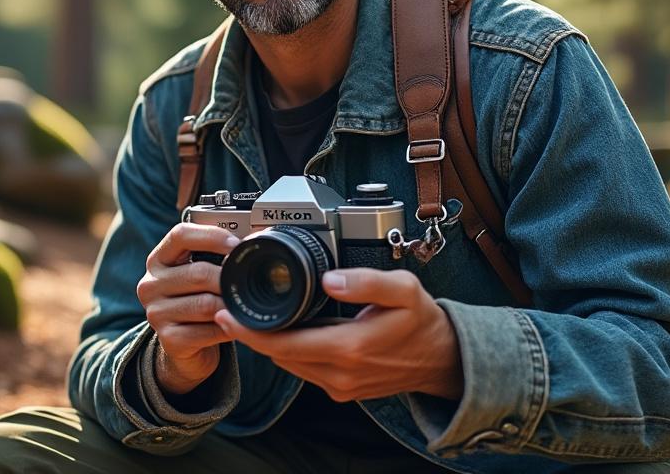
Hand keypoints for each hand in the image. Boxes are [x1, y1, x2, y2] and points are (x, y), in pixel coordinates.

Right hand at [136, 223, 240, 395]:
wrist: (186, 345)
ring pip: (205, 304)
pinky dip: (226, 328)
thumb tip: (252, 239)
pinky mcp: (168, 339)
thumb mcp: (198, 274)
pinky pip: (207, 331)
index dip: (212, 236)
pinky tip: (233, 325)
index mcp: (158, 260)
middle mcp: (150, 284)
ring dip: (229, 306)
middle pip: (198, 273)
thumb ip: (213, 255)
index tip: (236, 245)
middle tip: (248, 282)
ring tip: (241, 305)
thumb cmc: (197, 300)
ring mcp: (156, 313)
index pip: (180, 235)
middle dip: (229, 279)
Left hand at [214, 268, 463, 401]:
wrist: (442, 358)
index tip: (227, 314)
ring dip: (269, 345)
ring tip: (251, 319)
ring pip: (290, 366)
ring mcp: (342, 386)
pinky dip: (290, 353)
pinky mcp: (343, 391)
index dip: (250, 332)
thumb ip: (366, 281)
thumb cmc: (421, 321)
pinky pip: (306, 371)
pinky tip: (285, 333)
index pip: (285, 344)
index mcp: (350, 348)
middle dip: (252, 336)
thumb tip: (330, 279)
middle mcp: (341, 374)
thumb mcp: (403, 289)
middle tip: (229, 312)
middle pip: (280, 357)